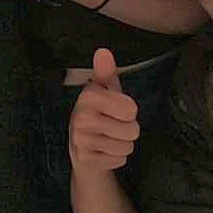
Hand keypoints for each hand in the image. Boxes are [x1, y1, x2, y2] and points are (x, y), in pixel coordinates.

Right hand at [69, 48, 139, 171]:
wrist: (81, 146)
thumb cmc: (99, 113)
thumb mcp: (106, 90)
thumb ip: (106, 71)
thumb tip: (103, 51)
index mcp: (88, 96)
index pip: (131, 109)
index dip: (129, 111)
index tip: (116, 110)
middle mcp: (81, 117)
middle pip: (132, 130)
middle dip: (128, 130)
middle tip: (113, 126)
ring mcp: (81, 140)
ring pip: (127, 147)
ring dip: (122, 145)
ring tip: (108, 139)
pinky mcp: (84, 159)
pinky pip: (119, 160)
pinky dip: (116, 158)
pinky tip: (103, 151)